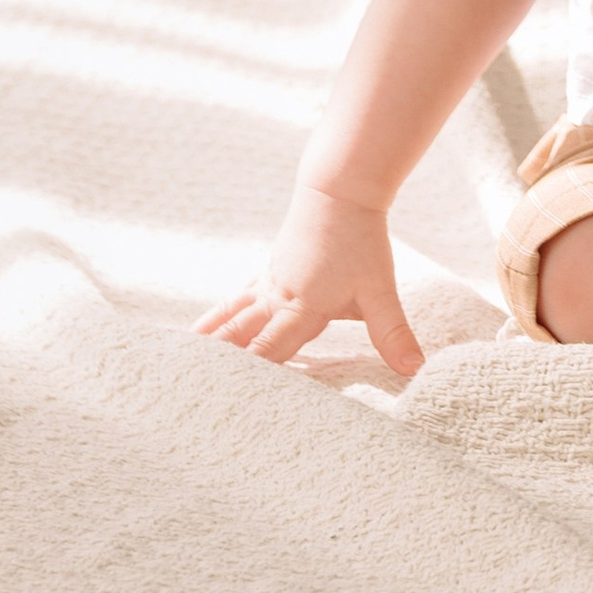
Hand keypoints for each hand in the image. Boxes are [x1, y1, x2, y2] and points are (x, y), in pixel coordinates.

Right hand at [197, 187, 424, 377]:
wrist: (340, 188)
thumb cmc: (362, 240)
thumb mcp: (381, 290)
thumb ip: (393, 332)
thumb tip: (415, 369)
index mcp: (302, 307)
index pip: (271, 352)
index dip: (250, 377)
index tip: (225, 404)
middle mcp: (277, 298)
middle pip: (239, 337)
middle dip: (216, 366)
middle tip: (185, 393)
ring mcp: (268, 283)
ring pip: (230, 317)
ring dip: (207, 342)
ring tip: (176, 364)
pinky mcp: (269, 271)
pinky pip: (236, 300)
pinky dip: (217, 318)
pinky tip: (202, 330)